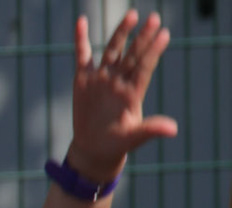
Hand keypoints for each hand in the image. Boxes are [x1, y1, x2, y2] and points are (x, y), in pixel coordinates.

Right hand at [66, 11, 176, 180]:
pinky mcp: (83, 79)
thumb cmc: (117, 144)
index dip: (153, 52)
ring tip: (132, 15)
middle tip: (155, 19)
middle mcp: (119, 81)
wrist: (94, 148)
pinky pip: (82, 55)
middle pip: (132, 55)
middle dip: (142, 37)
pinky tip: (81, 21)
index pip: (144, 68)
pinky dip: (80, 39)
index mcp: (132, 93)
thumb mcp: (134, 139)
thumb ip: (151, 130)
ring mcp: (101, 78)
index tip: (164, 35)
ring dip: (121, 33)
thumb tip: (173, 130)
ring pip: (112, 50)